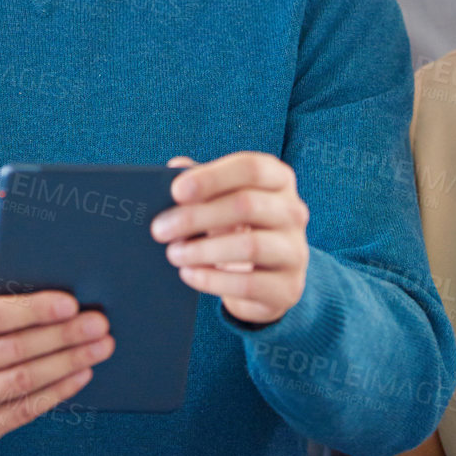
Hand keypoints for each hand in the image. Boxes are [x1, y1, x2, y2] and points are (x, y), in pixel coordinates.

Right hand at [0, 260, 112, 445]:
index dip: (34, 310)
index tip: (70, 303)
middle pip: (14, 350)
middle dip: (63, 336)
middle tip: (98, 324)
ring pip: (24, 382)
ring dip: (68, 363)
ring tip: (99, 347)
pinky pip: (24, 410)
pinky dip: (58, 391)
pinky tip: (81, 374)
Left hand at [149, 153, 308, 325]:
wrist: (266, 279)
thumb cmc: (238, 228)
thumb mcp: (222, 201)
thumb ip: (201, 182)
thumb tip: (174, 167)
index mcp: (278, 179)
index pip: (251, 168)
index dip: (212, 177)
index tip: (176, 191)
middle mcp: (293, 211)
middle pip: (247, 205)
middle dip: (197, 217)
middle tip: (160, 229)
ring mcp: (295, 251)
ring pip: (250, 246)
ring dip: (203, 250)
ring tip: (173, 254)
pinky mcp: (288, 287)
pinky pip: (249, 284)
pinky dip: (213, 279)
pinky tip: (189, 274)